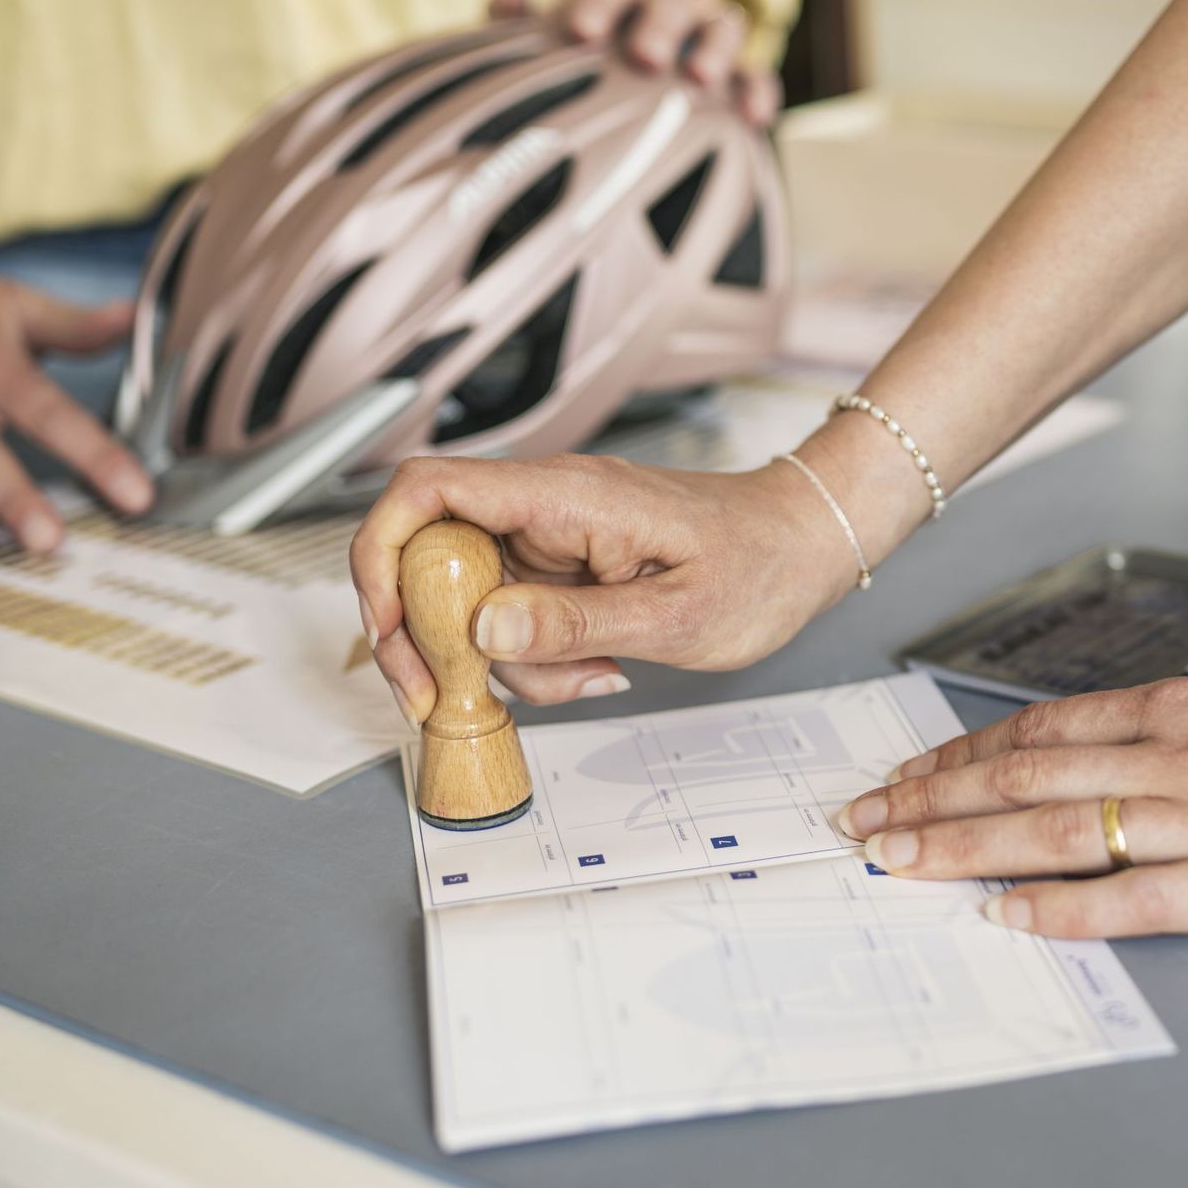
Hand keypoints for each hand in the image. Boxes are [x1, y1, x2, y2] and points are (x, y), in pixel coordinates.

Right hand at [351, 454, 858, 716]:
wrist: (805, 544)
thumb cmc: (759, 562)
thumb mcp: (675, 613)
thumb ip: (574, 623)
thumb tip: (483, 628)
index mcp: (562, 494)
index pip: (425, 490)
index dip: (381, 553)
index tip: (386, 628)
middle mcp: (542, 506)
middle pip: (427, 558)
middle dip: (430, 636)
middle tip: (452, 697)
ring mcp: (548, 537)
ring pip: (470, 602)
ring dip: (503, 661)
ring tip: (586, 677)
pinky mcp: (562, 567)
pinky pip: (513, 616)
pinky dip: (535, 658)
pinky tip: (594, 668)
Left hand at [488, 0, 781, 125]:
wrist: (662, 19)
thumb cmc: (604, 29)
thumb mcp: (562, 18)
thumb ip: (523, 16)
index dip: (598, 3)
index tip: (580, 32)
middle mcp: (671, 3)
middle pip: (670, 4)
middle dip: (658, 25)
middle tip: (645, 54)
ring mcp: (709, 32)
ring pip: (721, 28)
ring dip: (715, 48)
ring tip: (701, 76)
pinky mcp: (741, 68)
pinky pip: (757, 74)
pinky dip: (759, 92)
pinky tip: (753, 118)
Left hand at [833, 663, 1187, 939]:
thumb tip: (1156, 740)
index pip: (1046, 730)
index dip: (962, 757)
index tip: (906, 777)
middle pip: (1029, 776)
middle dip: (932, 802)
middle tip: (861, 825)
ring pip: (1062, 830)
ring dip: (967, 850)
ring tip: (898, 866)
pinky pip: (1141, 895)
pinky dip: (1067, 908)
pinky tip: (1011, 916)